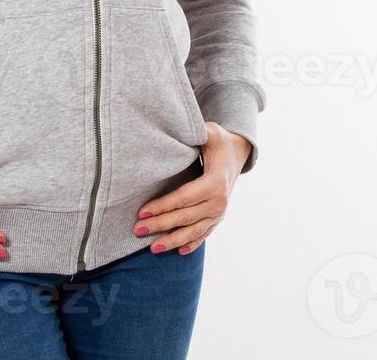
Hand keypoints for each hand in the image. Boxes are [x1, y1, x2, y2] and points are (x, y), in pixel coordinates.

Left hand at [132, 122, 251, 254]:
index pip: (184, 198)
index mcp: (215, 182)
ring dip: (173, 241)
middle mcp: (219, 201)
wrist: (239, 153)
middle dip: (160, 225)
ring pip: (193, 231)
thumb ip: (196, 131)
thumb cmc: (219, 141)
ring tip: (153, 249)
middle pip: (185, 217)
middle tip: (137, 230)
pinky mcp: (219, 217)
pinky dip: (192, 243)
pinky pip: (205, 234)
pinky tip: (179, 252)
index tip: (142, 212)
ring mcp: (220, 212)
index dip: (162, 206)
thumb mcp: (210, 132)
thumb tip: (176, 124)